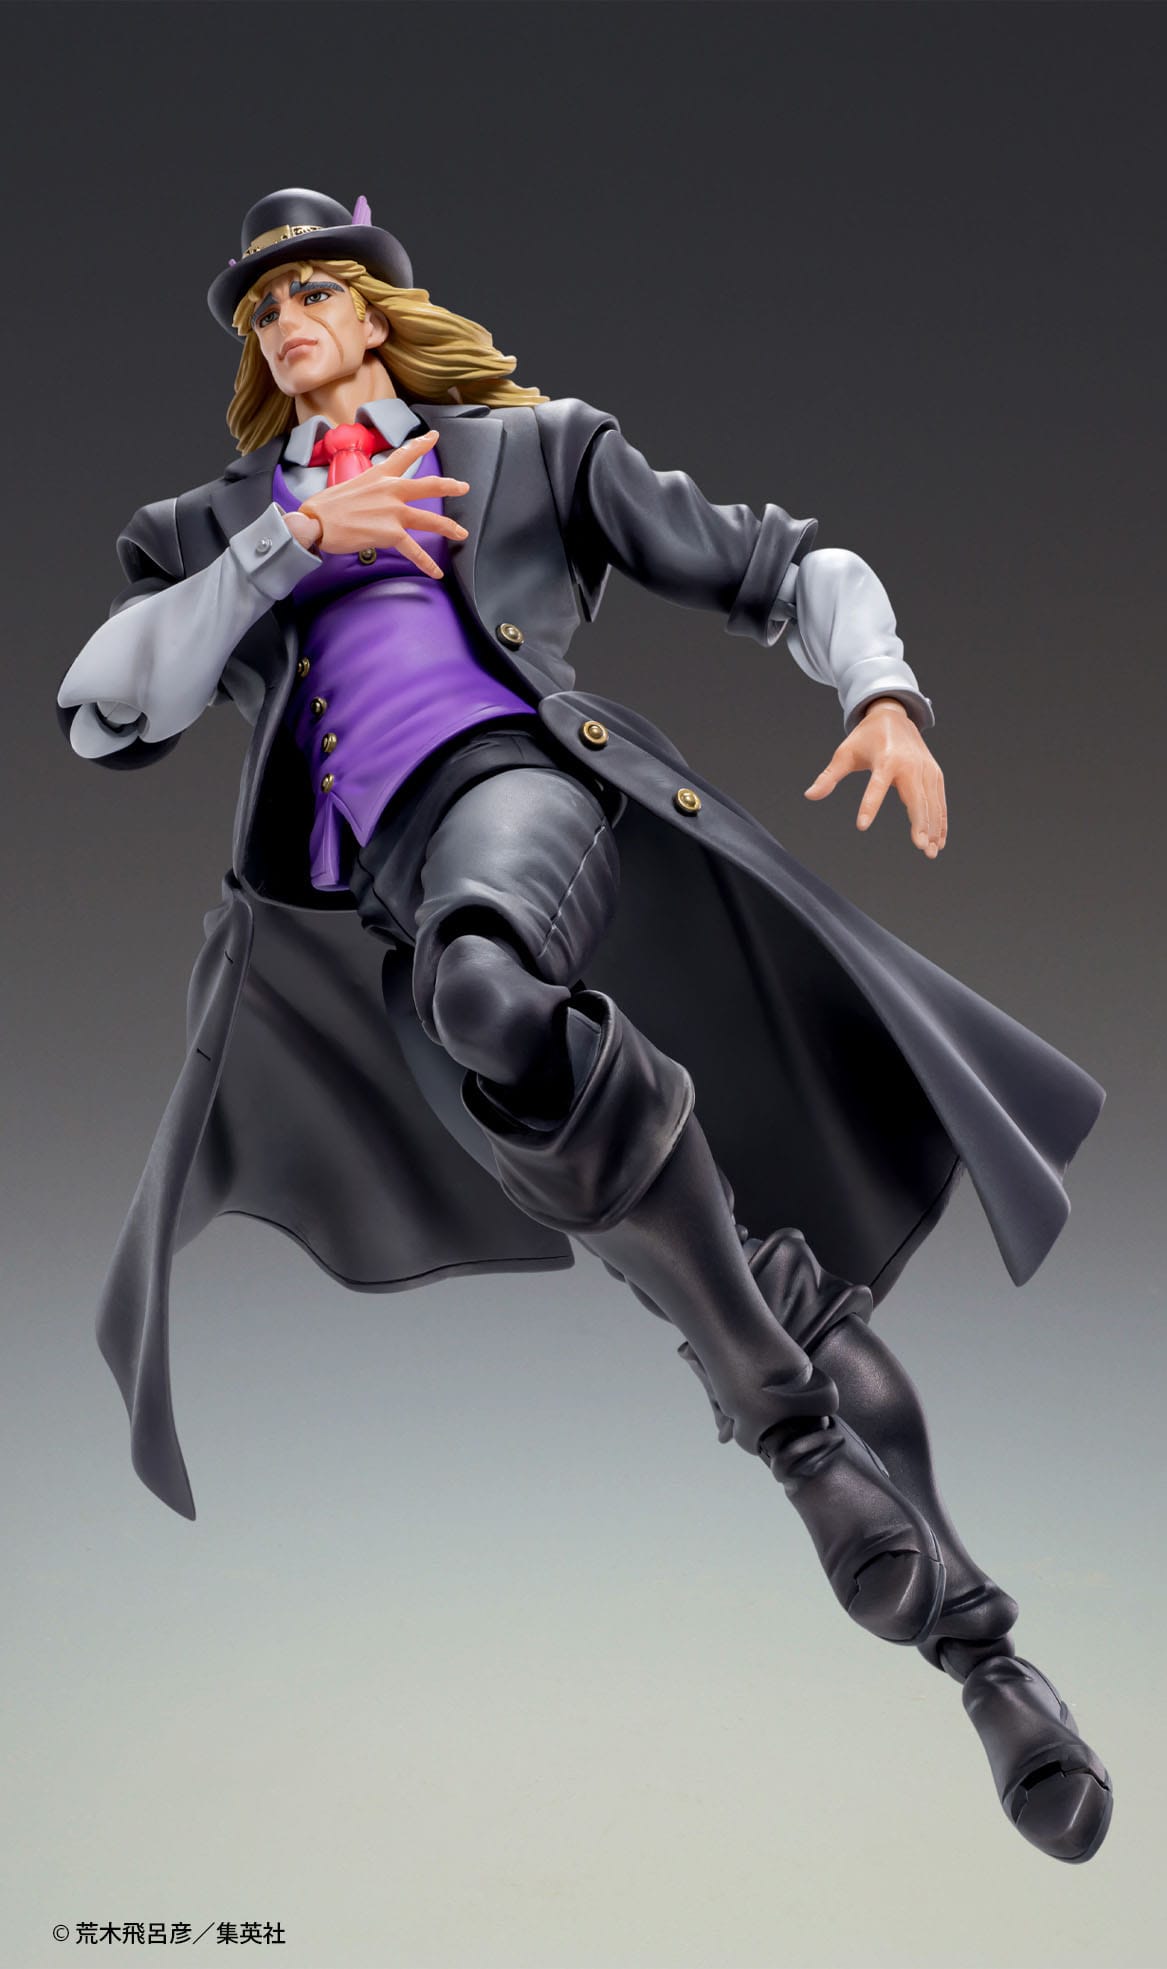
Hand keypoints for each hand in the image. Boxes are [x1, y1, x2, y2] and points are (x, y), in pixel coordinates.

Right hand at [293, 429, 470, 577]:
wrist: (316, 522)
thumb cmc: (325, 508)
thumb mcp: (349, 488)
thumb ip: (367, 493)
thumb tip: (371, 505)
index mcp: (378, 476)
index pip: (404, 455)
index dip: (421, 444)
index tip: (434, 436)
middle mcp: (390, 490)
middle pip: (428, 485)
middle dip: (449, 486)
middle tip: (463, 487)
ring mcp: (393, 511)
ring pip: (429, 518)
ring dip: (448, 527)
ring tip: (461, 533)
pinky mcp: (391, 532)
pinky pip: (414, 550)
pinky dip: (426, 563)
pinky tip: (436, 572)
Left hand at [804, 697, 947, 856]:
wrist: (894, 717)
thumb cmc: (866, 738)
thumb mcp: (845, 754)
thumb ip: (829, 776)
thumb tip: (809, 795)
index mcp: (886, 759)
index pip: (876, 786)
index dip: (868, 805)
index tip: (861, 825)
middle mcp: (910, 765)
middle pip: (916, 797)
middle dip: (919, 822)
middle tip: (920, 847)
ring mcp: (926, 770)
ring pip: (931, 802)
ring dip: (932, 828)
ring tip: (930, 852)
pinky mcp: (935, 774)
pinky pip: (939, 801)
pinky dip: (940, 821)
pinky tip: (938, 841)